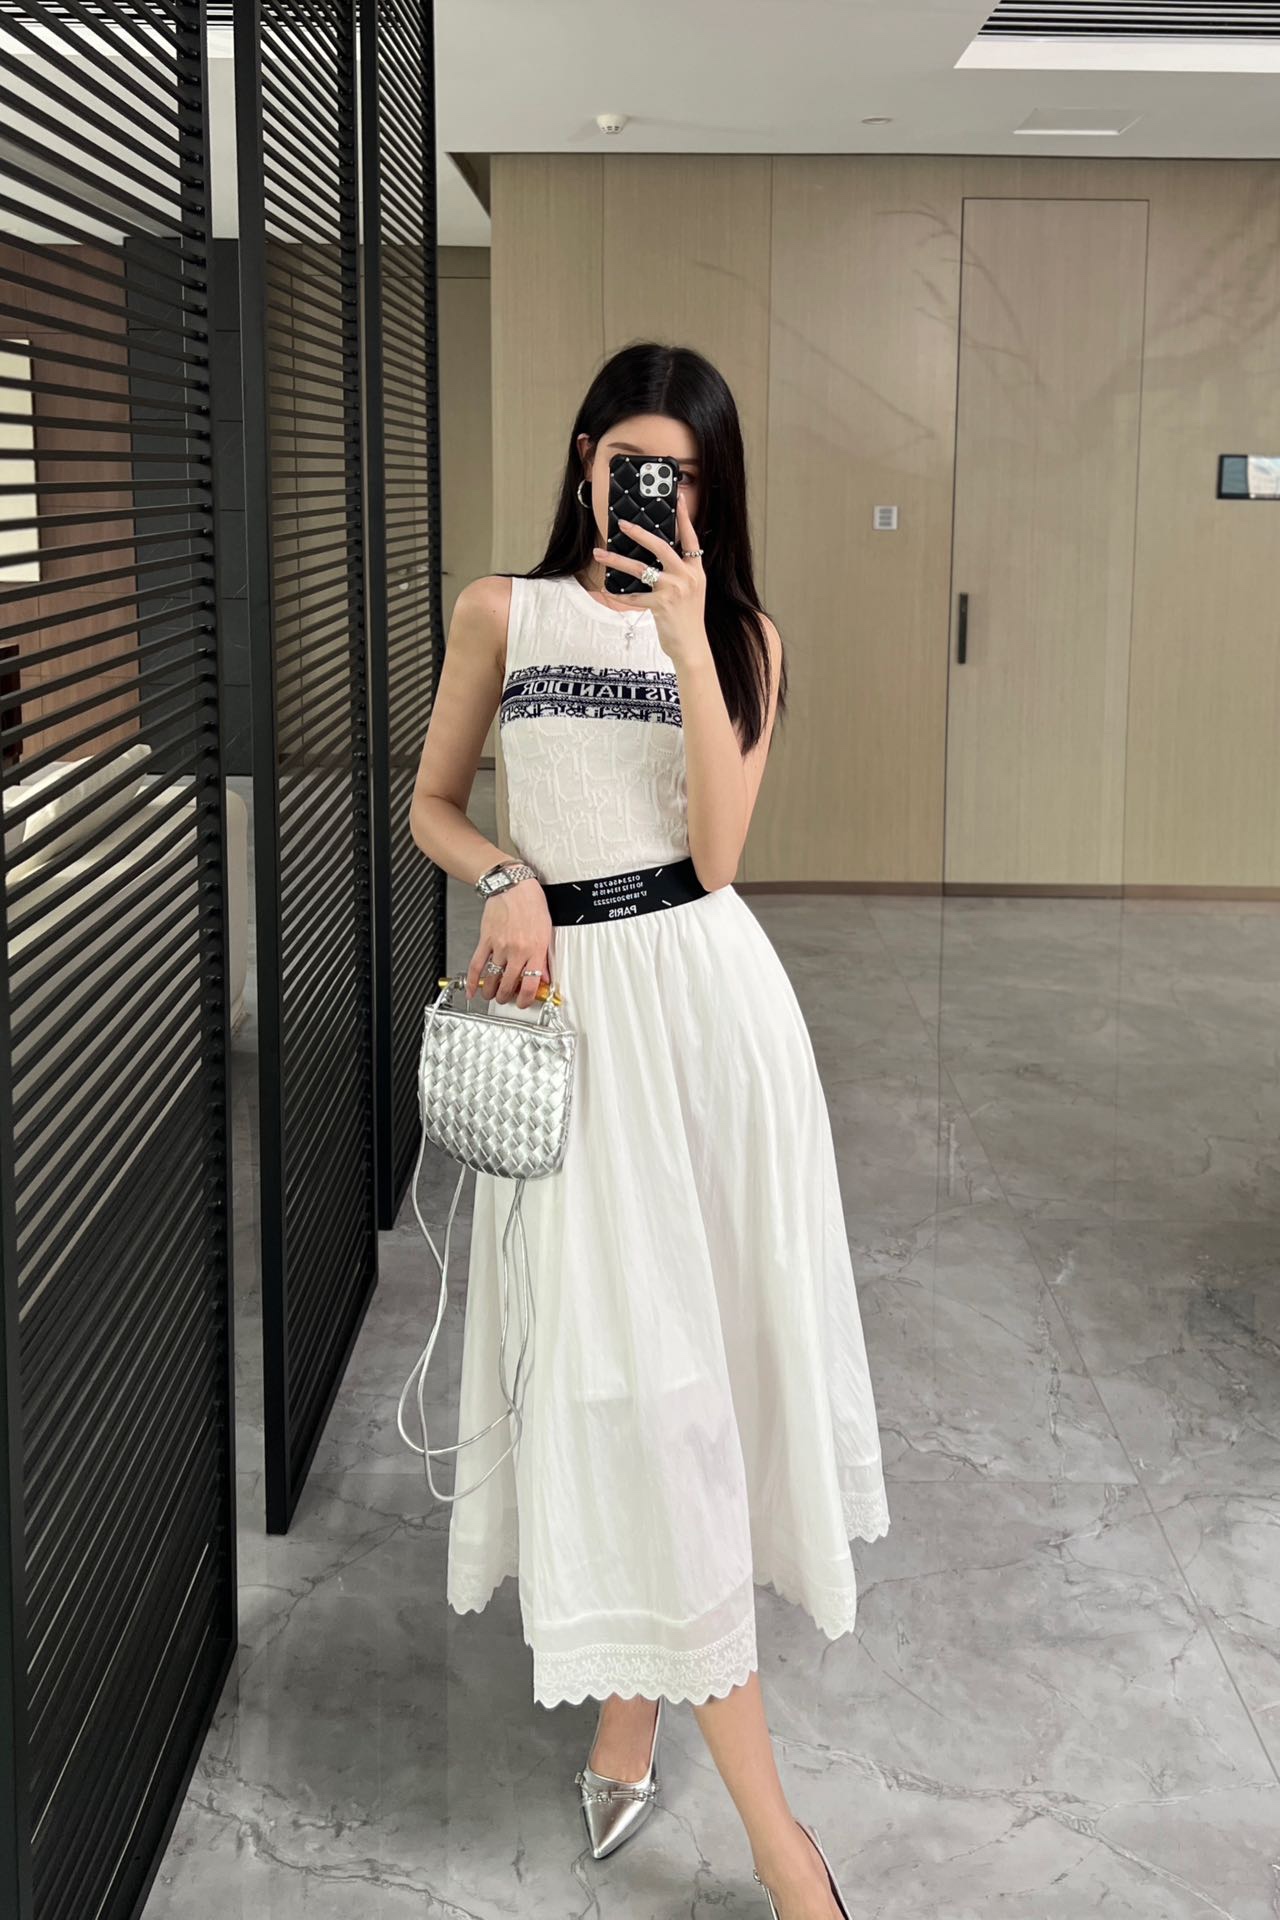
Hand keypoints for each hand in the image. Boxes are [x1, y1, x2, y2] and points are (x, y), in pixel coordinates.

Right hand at [468, 878, 553, 1007]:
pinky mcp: (486, 940)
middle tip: (507, 999)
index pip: (530, 984)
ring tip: (492, 995)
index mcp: (535, 949)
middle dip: (507, 997)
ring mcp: (500, 947)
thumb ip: (544, 956)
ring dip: (491, 992)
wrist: (513, 885)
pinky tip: (473, 990)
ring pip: (492, 979)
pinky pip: (476, 965)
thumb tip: (544, 976)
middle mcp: (517, 951)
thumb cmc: (531, 903)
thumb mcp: (546, 930)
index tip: (524, 1003)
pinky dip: (472, 981)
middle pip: (509, 985)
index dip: (526, 999)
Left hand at [593, 485, 708, 666]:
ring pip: (640, 569)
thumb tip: (657, 557)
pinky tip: (607, 590)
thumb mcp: (691, 591)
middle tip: (622, 524)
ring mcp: (674, 590)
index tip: (678, 497)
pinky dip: (618, 594)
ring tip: (600, 553)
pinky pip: (633, 596)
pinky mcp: (661, 605)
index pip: (691, 537)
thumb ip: (680, 573)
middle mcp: (686, 576)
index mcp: (696, 570)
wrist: (693, 646)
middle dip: (639, 533)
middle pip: (660, 546)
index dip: (684, 516)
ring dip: (616, 560)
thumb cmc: (688, 619)